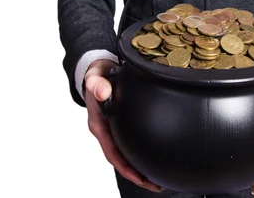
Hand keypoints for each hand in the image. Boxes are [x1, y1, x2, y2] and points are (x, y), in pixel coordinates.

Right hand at [85, 59, 162, 192]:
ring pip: (125, 154)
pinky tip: (154, 157)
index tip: (141, 178)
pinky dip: (140, 154)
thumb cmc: (96, 73)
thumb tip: (102, 92)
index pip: (112, 152)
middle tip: (157, 185)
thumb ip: (97, 83)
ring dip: (139, 168)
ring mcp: (112, 129)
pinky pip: (129, 144)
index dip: (126, 167)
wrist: (95, 68)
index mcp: (98, 124)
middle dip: (136, 174)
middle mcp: (105, 130)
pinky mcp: (119, 125)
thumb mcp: (95, 76)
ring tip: (158, 179)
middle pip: (120, 159)